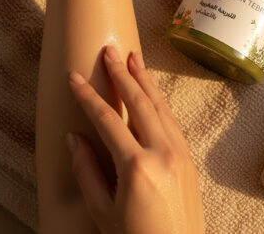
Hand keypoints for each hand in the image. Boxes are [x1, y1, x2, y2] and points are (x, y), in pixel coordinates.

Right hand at [66, 45, 204, 233]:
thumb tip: (74, 137)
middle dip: (122, 74)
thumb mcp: (103, 212)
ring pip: (160, 106)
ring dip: (145, 79)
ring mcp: (180, 153)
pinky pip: (172, 120)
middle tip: (110, 52)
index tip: (75, 78)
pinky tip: (152, 89)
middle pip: (139, 102)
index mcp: (137, 167)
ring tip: (134, 58)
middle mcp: (163, 152)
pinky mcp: (188, 157)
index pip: (107, 120)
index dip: (89, 97)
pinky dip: (159, 100)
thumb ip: (87, 171)